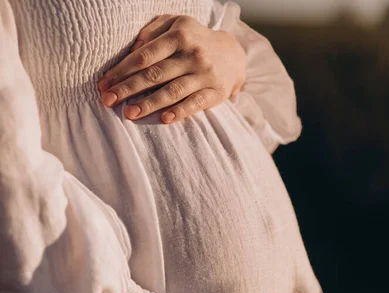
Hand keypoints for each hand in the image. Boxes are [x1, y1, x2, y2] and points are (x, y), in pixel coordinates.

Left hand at [97, 14, 245, 123]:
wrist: (232, 55)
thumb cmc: (194, 40)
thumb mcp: (176, 25)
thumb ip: (153, 32)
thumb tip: (132, 50)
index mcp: (179, 35)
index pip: (144, 55)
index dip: (122, 70)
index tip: (104, 84)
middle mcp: (191, 53)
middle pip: (154, 74)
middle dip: (128, 88)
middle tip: (108, 100)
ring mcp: (204, 74)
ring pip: (172, 91)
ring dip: (149, 104)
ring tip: (129, 114)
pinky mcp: (215, 92)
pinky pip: (195, 103)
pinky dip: (180, 112)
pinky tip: (164, 119)